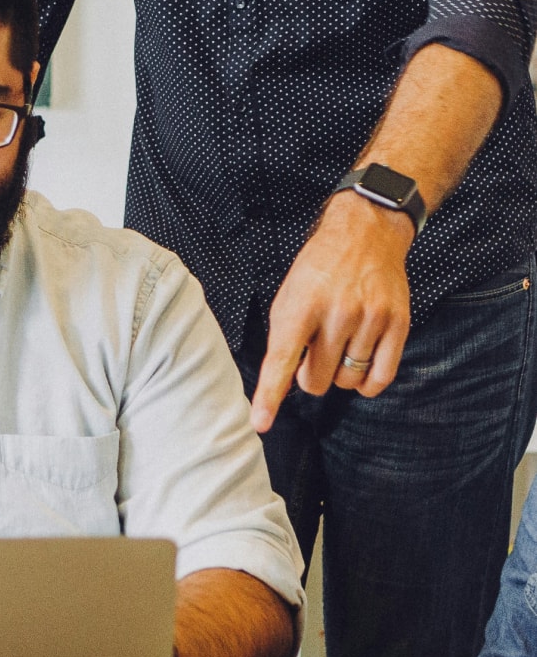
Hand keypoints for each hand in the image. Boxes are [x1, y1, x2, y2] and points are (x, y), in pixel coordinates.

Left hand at [250, 192, 413, 432]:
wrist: (364, 234)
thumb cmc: (318, 269)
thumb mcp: (289, 294)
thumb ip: (285, 336)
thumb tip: (284, 380)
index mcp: (300, 304)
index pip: (281, 359)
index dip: (269, 394)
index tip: (260, 422)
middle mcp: (336, 313)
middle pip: (317, 380)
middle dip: (310, 377)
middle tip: (313, 354)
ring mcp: (370, 319)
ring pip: (348, 381)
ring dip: (339, 374)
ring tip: (338, 346)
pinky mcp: (398, 324)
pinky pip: (381, 377)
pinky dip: (367, 383)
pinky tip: (359, 367)